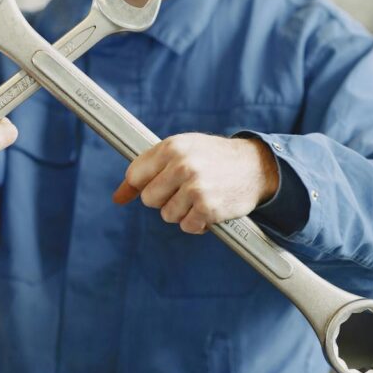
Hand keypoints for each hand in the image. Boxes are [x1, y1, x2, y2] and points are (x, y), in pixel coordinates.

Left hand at [112, 133, 278, 233]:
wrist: (256, 166)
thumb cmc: (213, 158)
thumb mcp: (182, 151)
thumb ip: (148, 169)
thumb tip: (117, 197)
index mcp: (172, 147)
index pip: (135, 175)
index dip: (142, 185)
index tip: (156, 186)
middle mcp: (182, 165)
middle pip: (148, 199)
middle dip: (164, 199)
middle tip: (184, 189)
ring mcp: (195, 187)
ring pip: (167, 215)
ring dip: (182, 211)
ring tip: (200, 196)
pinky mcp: (208, 208)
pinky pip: (187, 226)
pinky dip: (197, 223)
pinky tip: (209, 209)